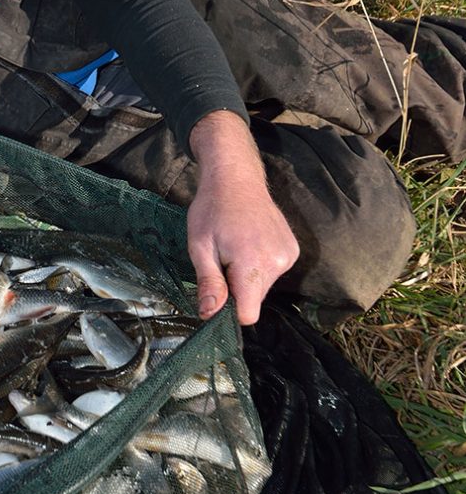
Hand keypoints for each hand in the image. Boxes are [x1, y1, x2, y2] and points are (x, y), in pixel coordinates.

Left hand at [186, 111, 299, 324]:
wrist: (236, 178)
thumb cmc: (211, 210)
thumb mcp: (199, 246)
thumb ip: (209, 283)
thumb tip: (209, 316)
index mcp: (253, 264)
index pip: (248, 313)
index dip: (229, 310)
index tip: (216, 293)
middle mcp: (278, 262)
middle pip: (254, 299)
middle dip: (236, 288)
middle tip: (221, 259)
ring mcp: (289, 255)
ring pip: (263, 286)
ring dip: (247, 276)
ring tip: (234, 247)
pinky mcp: (293, 249)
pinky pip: (273, 271)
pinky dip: (259, 264)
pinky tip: (249, 242)